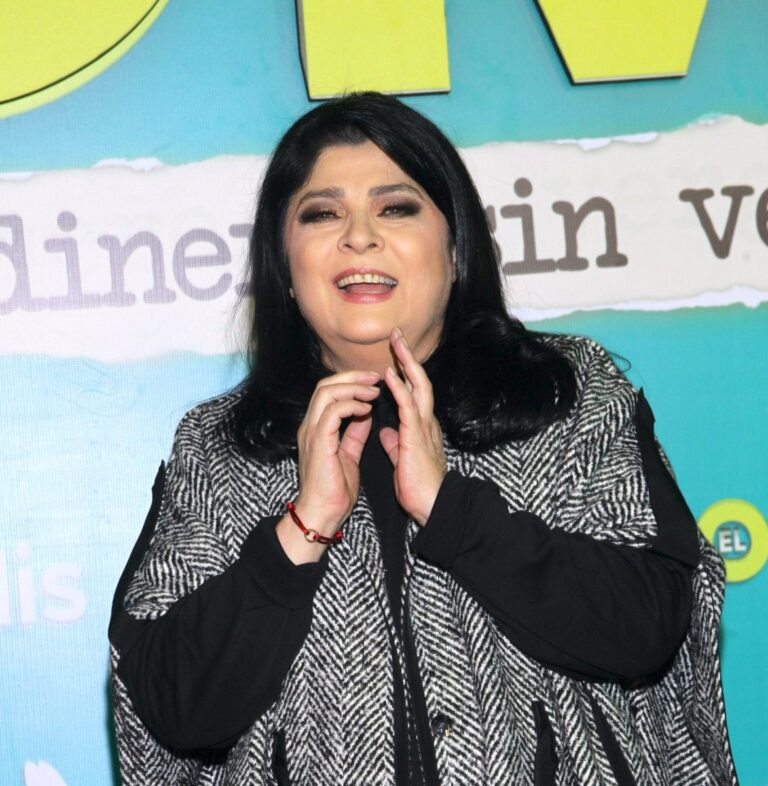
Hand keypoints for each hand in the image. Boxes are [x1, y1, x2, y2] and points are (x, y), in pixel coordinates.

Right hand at [277, 370, 379, 562]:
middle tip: (376, 376)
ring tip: (374, 390)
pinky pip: (333, 412)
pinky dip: (351, 405)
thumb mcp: (349, 455)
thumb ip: (354, 434)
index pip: (328, 392)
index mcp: (317, 428)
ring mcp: (312, 433)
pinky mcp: (318, 442)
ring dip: (353, 387)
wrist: (323, 514)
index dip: (350, 381)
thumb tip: (366, 415)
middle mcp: (310, 426)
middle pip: (325, 385)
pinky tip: (368, 409)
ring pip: (326, 393)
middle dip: (352, 376)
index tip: (374, 381)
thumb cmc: (335, 491)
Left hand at [379, 327, 447, 525]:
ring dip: (406, 363)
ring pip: (418, 386)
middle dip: (408, 357)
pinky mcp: (417, 436)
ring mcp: (423, 427)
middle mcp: (425, 422)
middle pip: (419, 381)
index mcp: (420, 427)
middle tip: (397, 335)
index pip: (412, 392)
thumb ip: (396, 443)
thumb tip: (387, 433)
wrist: (432, 506)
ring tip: (396, 342)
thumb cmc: (419, 487)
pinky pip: (408, 406)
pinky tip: (390, 374)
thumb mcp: (402, 461)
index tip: (394, 354)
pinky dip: (399, 388)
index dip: (404, 372)